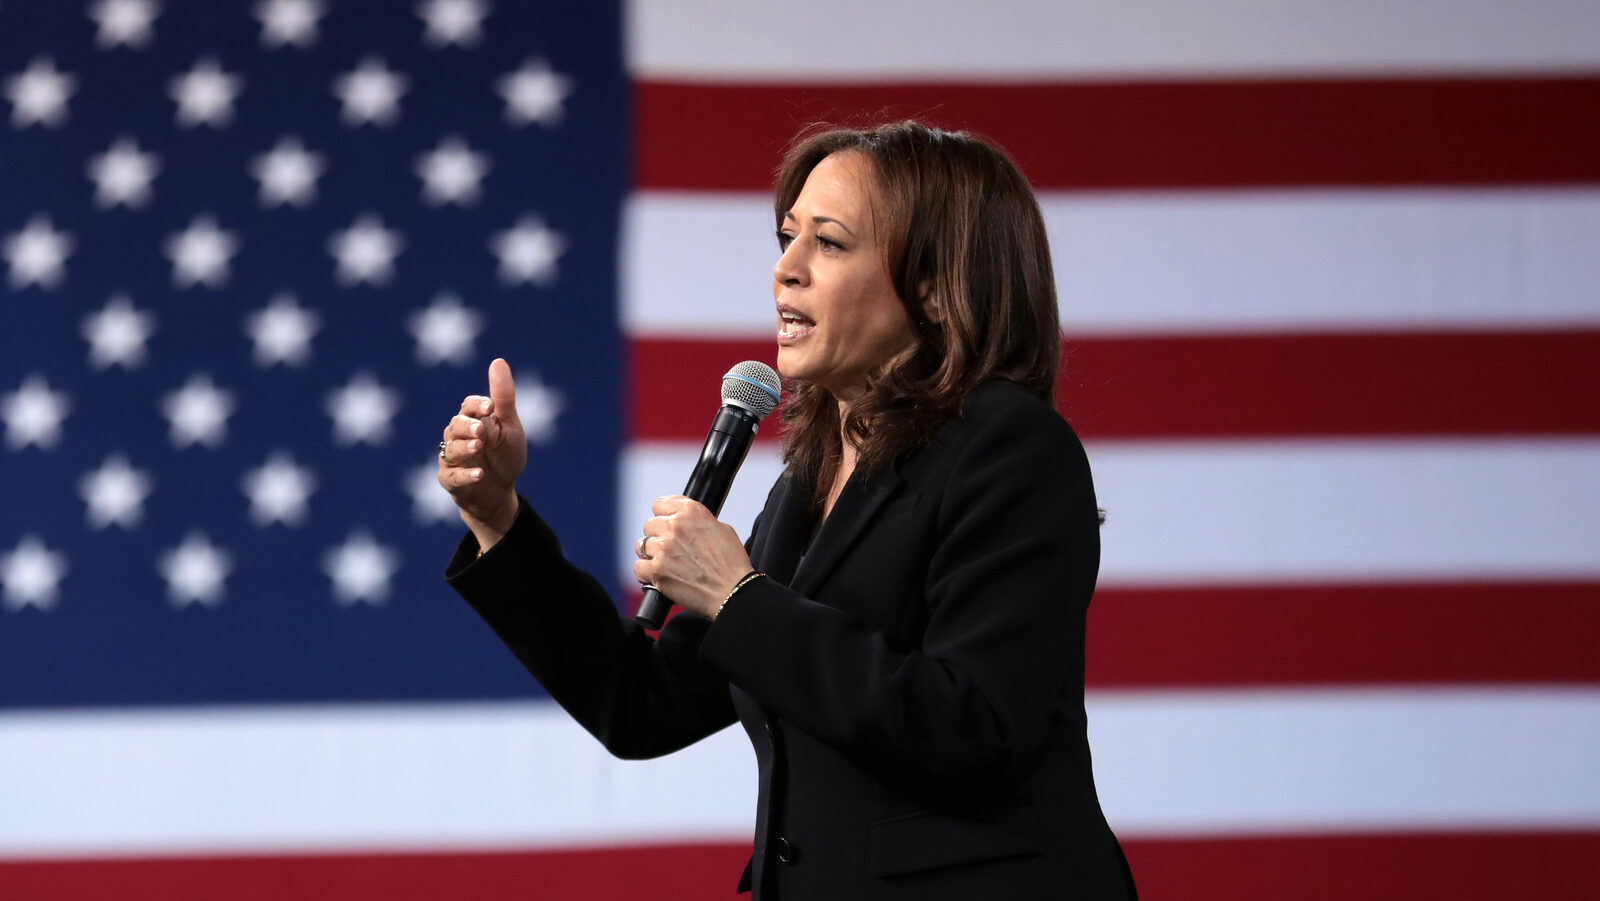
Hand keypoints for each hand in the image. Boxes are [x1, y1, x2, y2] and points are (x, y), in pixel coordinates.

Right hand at [438, 358, 526, 549]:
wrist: (500, 492)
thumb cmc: (504, 456)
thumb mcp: (509, 427)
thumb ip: (503, 398)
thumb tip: (498, 361)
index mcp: (473, 421)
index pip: (468, 406)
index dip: (477, 405)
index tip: (491, 407)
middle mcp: (458, 438)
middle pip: (455, 426)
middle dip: (468, 426)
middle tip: (482, 429)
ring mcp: (453, 460)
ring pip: (450, 449)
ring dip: (464, 447)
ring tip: (479, 445)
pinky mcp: (450, 481)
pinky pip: (452, 477)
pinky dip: (465, 475)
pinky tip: (480, 474)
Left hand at [633, 496, 752, 618]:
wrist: (733, 591)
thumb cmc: (731, 563)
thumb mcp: (721, 529)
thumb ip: (698, 520)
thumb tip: (685, 522)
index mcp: (691, 512)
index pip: (660, 504)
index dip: (664, 516)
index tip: (666, 523)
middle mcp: (675, 526)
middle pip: (649, 525)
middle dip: (658, 536)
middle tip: (671, 549)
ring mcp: (664, 548)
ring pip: (641, 546)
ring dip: (651, 554)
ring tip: (665, 563)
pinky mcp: (657, 570)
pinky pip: (638, 567)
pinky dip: (646, 572)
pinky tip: (659, 575)